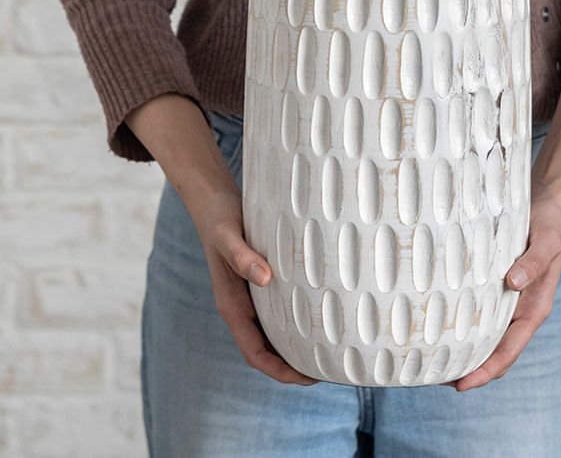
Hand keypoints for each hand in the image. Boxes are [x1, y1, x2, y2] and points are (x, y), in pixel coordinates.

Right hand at [124, 93, 316, 385]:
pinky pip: (279, 309)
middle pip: (269, 349)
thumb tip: (265, 279)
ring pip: (275, 331)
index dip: (281, 371)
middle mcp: (242, 306)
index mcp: (232, 305)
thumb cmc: (220, 218)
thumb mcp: (229, 235)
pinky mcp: (259, 280)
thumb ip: (243, 256)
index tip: (310, 376)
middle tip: (333, 367)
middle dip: (295, 364)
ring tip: (331, 346)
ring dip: (297, 344)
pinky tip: (320, 310)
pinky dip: (297, 318)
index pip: (257, 354)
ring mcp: (250, 295)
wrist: (212, 199)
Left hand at [443, 194, 560, 391]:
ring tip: (433, 356)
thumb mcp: (546, 241)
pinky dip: (463, 320)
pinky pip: (479, 309)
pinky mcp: (497, 284)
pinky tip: (442, 319)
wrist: (548, 205)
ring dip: (464, 347)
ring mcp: (508, 298)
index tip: (462, 384)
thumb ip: (533, 262)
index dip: (486, 370)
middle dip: (469, 367)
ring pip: (485, 333)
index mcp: (535, 307)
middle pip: (494, 350)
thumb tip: (513, 282)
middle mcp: (520, 308)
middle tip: (435, 375)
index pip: (509, 350)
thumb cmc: (549, 225)